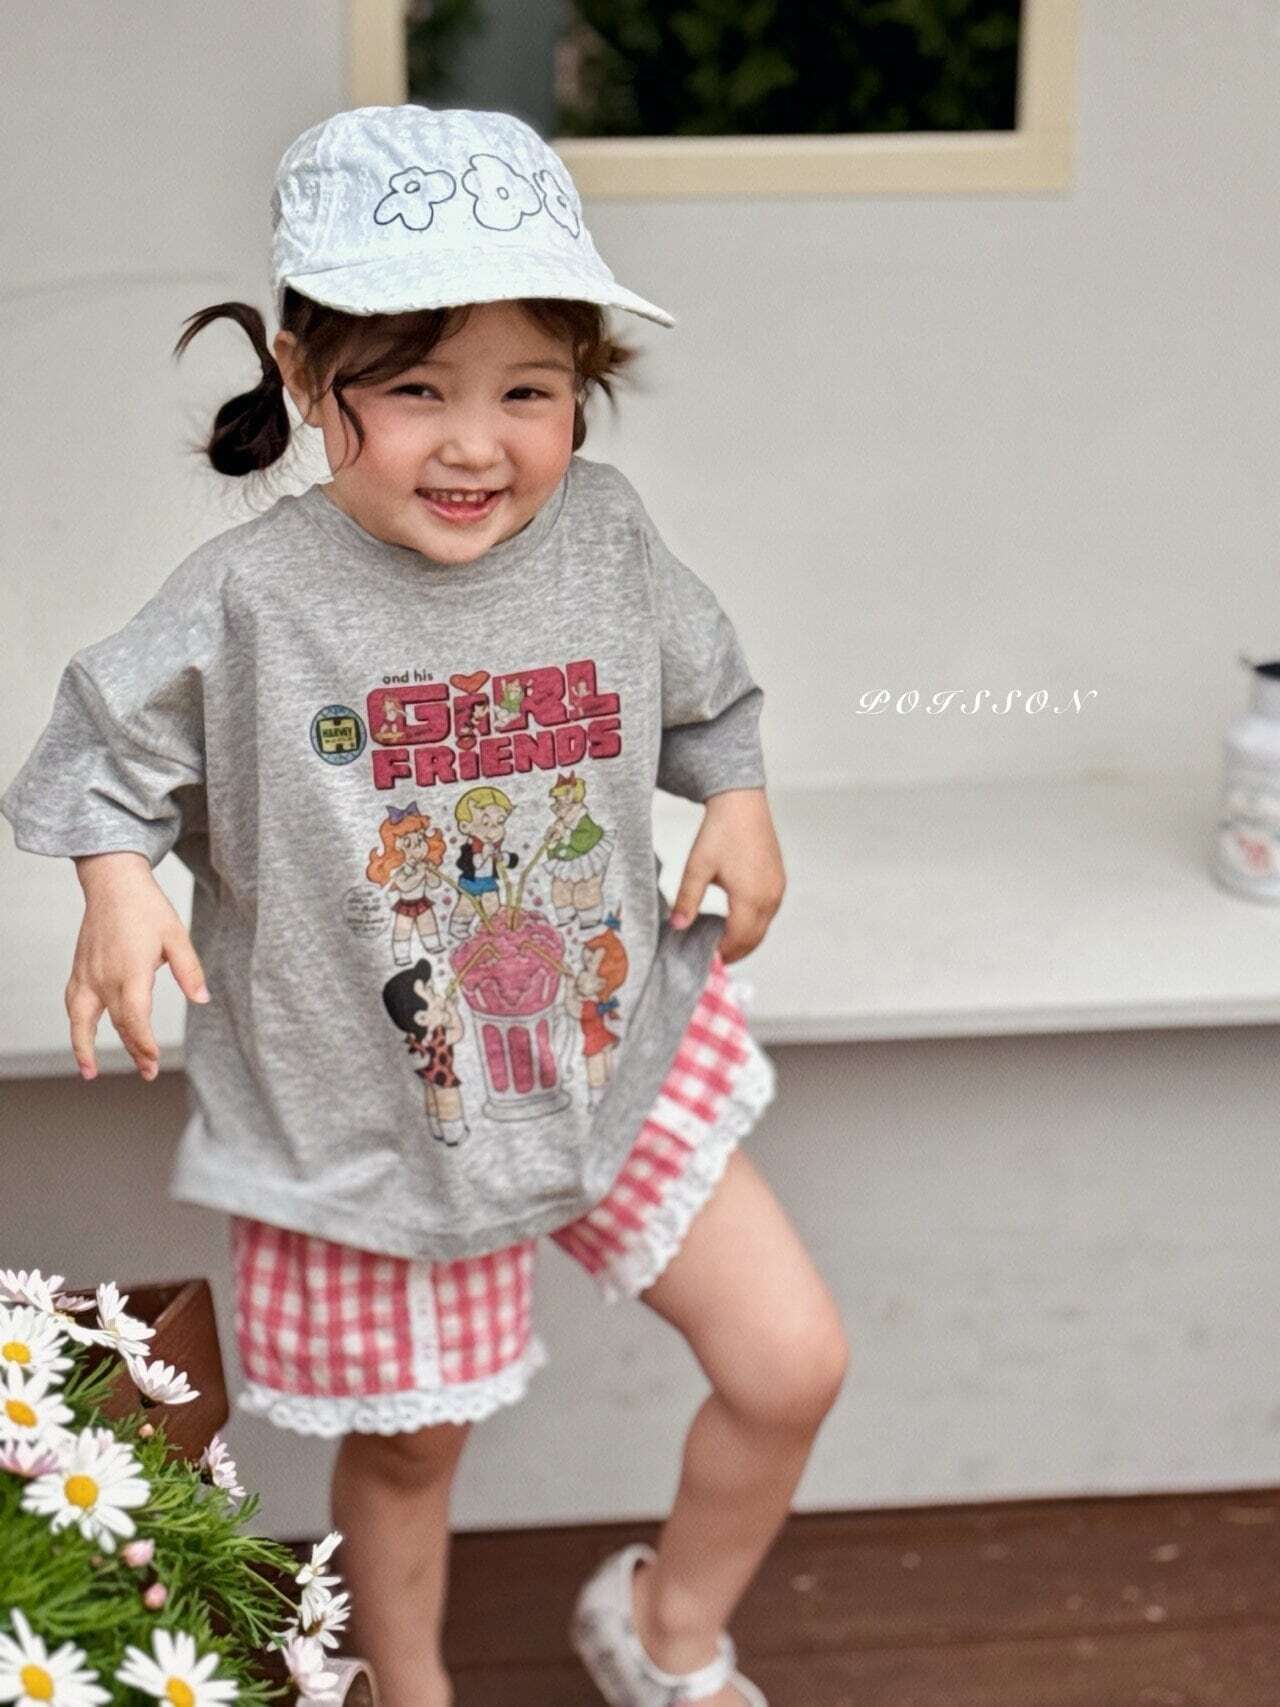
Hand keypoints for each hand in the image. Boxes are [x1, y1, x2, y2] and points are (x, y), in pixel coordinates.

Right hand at [67, 852, 209, 1080]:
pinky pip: (73, 1005)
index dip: (143, 1043)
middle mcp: (104, 977)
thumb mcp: (177, 935)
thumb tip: (202, 999)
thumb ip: (190, 970)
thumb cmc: (147, 908)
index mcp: (131, 971)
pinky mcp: (79, 970)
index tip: (154, 1060)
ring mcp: (87, 975)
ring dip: (87, 1047)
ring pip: (83, 1020)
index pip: (134, 1018)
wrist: (113, 884)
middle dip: (133, 1049)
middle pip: (117, 1024)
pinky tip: (81, 1038)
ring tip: (90, 1072)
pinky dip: (75, 1026)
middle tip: (148, 1072)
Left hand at [668, 788, 785, 963]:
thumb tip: (677, 927)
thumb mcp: (697, 867)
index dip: (721, 953)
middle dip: (734, 952)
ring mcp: (777, 889)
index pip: (737, 939)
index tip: (704, 958)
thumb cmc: (721, 831)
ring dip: (744, 939)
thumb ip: (687, 900)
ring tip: (720, 941)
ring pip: (763, 928)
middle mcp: (770, 897)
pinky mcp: (779, 881)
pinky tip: (734, 920)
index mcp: (750, 897)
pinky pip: (768, 913)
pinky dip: (753, 924)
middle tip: (712, 956)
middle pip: (754, 939)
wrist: (742, 803)